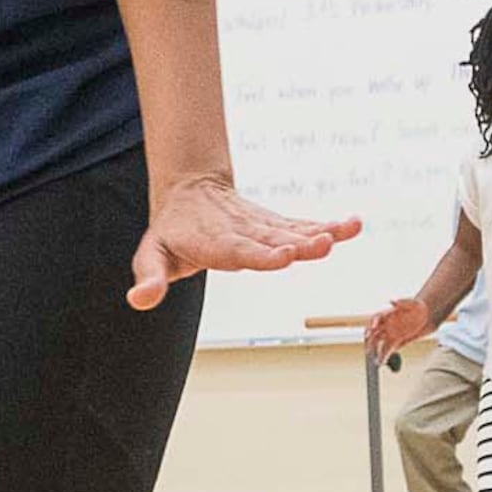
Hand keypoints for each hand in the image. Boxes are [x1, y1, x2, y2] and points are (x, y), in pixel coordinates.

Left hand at [130, 174, 356, 311]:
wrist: (190, 191)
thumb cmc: (171, 232)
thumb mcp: (151, 254)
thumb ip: (150, 278)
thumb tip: (138, 300)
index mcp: (215, 244)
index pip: (240, 251)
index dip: (262, 255)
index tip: (284, 256)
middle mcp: (244, 233)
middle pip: (274, 240)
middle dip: (299, 245)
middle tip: (322, 246)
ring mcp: (262, 227)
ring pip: (293, 231)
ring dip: (320, 233)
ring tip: (346, 232)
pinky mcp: (276, 224)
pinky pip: (304, 225)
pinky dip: (328, 226)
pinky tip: (352, 226)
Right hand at [365, 295, 433, 361]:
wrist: (427, 317)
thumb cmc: (418, 307)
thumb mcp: (413, 303)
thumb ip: (403, 302)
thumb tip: (392, 301)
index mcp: (389, 314)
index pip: (377, 318)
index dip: (373, 322)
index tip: (373, 328)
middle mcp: (387, 324)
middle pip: (374, 332)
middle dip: (370, 340)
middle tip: (368, 346)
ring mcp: (390, 333)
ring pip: (378, 343)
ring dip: (374, 350)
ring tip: (373, 358)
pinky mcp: (396, 341)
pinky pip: (387, 349)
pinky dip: (383, 355)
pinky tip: (381, 362)